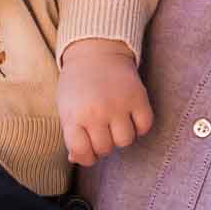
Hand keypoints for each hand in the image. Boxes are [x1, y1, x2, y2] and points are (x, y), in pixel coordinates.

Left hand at [58, 38, 153, 166]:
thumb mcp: (66, 107)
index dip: (86, 157)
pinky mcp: (138, 97)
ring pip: (125, 141)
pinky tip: (130, 117)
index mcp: (74, 115)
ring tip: (115, 123)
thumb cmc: (77, 83)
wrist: (96, 50)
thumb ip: (71, 134)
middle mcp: (96, 112)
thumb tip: (78, 159)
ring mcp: (118, 104)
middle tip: (101, 130)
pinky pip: (144, 126)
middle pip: (105, 149)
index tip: (88, 149)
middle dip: (103, 144)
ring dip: (121, 136)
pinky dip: (139, 126)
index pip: (82, 153)